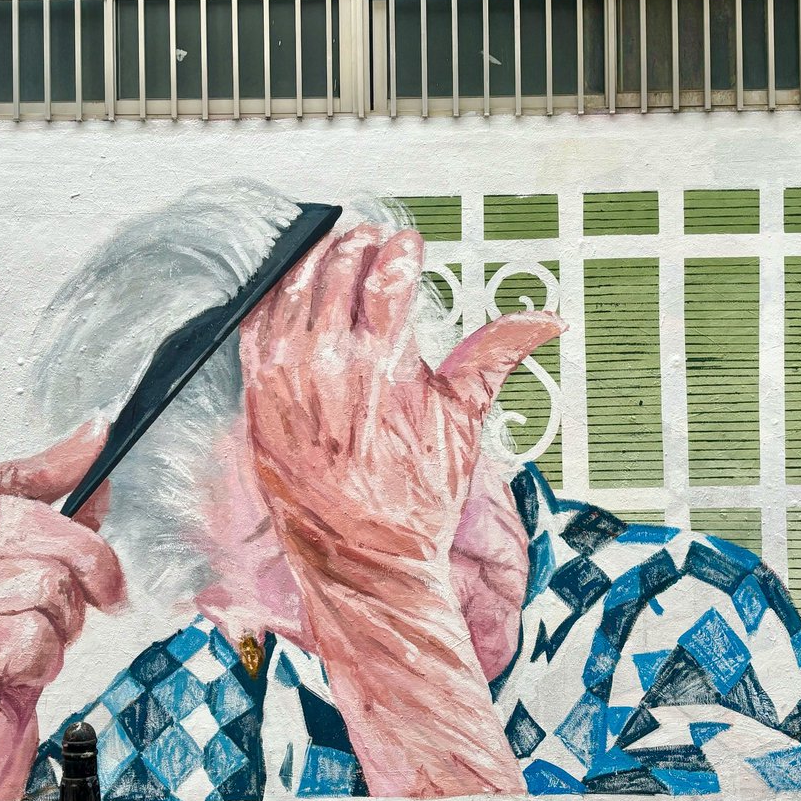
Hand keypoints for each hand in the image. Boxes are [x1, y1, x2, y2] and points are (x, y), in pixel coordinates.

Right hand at [0, 422, 125, 800]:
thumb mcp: (30, 578)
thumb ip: (56, 520)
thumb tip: (93, 458)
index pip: (3, 480)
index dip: (58, 462)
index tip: (100, 435)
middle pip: (21, 521)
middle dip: (86, 557)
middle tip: (107, 594)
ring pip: (38, 581)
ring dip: (62, 622)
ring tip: (33, 644)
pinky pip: (31, 636)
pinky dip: (44, 660)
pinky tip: (14, 673)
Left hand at [241, 224, 563, 796]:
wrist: (362, 558)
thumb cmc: (416, 497)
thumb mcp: (462, 423)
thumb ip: (496, 357)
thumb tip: (547, 320)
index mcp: (384, 366)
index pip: (387, 277)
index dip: (400, 251)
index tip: (409, 244)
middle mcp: (328, 367)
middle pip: (337, 272)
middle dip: (358, 247)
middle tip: (370, 241)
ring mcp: (285, 381)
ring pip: (291, 288)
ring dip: (314, 261)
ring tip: (335, 252)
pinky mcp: (256, 397)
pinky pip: (253, 324)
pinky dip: (272, 296)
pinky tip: (290, 288)